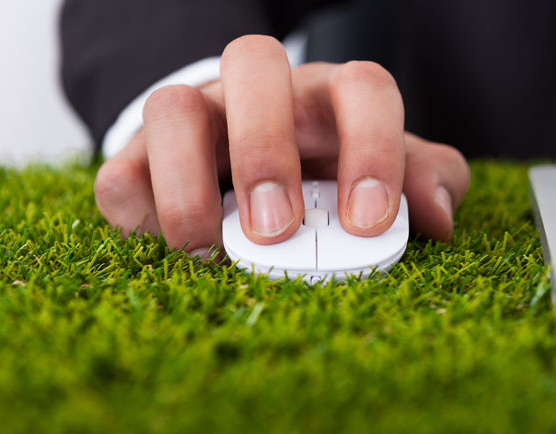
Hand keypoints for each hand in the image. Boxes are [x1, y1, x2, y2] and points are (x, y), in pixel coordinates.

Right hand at [94, 35, 469, 256]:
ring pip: (171, 105)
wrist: (245, 171)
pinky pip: (119, 169)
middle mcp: (260, 93)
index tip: (368, 223)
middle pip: (254, 62)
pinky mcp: (139, 157)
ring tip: (209, 249)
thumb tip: (436, 218)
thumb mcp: (383, 176)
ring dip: (187, 181)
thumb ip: (422, 184)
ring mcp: (195, 118)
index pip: (363, 87)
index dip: (372, 149)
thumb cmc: (327, 174)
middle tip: (277, 228)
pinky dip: (137, 208)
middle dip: (265, 147)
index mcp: (330, 95)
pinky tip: (166, 243)